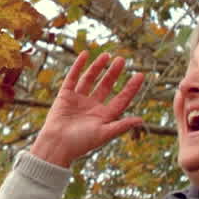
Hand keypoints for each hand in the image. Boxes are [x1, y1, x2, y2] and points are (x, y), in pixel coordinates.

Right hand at [30, 51, 144, 167]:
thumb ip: (121, 125)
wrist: (57, 144)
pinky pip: (73, 77)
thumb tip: (141, 119)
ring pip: (90, 79)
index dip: (130, 87)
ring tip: (107, 55)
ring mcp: (79, 99)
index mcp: (104, 116)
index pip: (121, 98)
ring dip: (98, 67)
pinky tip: (85, 54)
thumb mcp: (104, 134)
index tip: (140, 75)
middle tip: (122, 60)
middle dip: (114, 73)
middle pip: (106, 86)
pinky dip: (78, 66)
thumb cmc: (81, 143)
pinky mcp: (65, 95)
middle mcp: (92, 106)